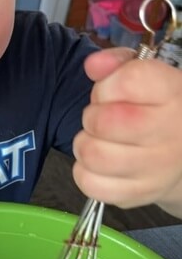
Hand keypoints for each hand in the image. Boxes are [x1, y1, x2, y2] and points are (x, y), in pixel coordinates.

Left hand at [72, 48, 181, 215]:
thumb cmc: (159, 110)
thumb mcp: (149, 77)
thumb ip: (119, 64)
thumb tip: (93, 66)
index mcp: (173, 94)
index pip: (128, 81)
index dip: (106, 85)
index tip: (111, 91)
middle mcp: (170, 132)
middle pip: (103, 121)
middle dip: (91, 116)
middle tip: (101, 119)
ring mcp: (156, 168)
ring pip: (93, 155)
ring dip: (85, 144)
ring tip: (98, 140)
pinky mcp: (138, 193)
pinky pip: (91, 185)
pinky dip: (85, 173)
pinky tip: (99, 164)